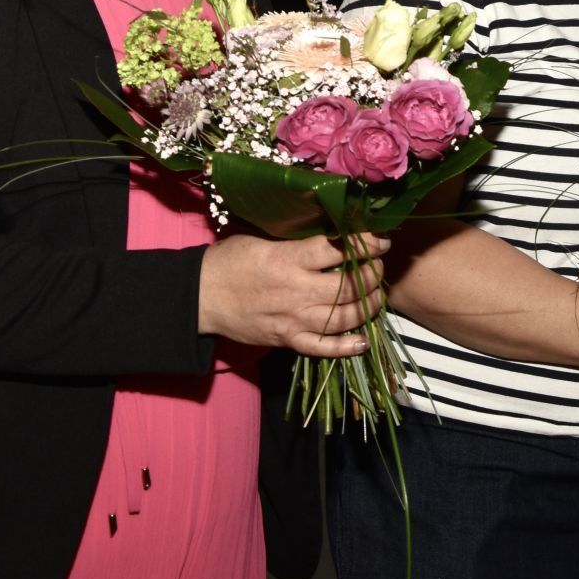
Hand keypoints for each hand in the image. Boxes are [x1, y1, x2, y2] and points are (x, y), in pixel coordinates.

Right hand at [197, 232, 388, 356]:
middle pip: (349, 285)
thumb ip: (296, 240)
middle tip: (376, 265)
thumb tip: (330, 230)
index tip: (379, 239)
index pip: (337, 249)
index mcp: (288, 260)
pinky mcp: (286, 340)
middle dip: (371, 273)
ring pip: (344, 317)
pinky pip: (322, 348)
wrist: (198, 297)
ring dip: (367, 305)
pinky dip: (345, 347)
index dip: (365, 243)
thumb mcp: (260, 239)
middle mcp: (296, 290)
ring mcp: (293, 319)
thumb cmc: (228, 262)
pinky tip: (363, 340)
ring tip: (374, 294)